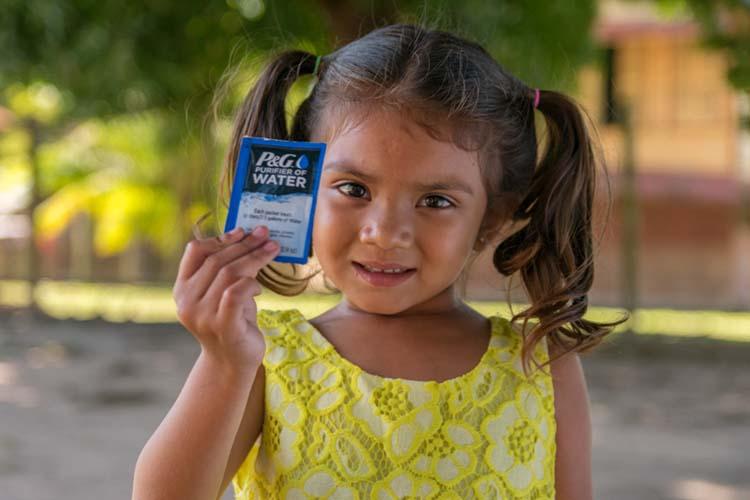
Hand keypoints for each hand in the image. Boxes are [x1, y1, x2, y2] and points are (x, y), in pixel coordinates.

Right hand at [172, 225, 279, 369]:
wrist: (232, 362)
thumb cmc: (232, 321)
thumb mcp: (224, 292)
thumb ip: (227, 270)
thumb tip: (250, 237)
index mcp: (182, 289)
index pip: (195, 251)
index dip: (220, 237)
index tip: (243, 230)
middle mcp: (187, 301)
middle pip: (217, 260)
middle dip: (245, 245)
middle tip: (265, 235)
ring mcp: (202, 315)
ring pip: (229, 273)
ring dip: (254, 259)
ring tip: (272, 250)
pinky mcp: (222, 325)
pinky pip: (235, 293)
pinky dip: (250, 284)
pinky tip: (260, 287)